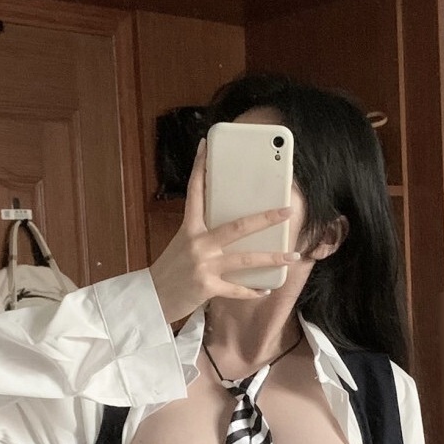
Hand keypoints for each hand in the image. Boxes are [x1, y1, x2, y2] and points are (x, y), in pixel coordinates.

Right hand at [148, 137, 297, 324]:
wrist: (151, 299)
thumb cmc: (170, 271)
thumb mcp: (182, 245)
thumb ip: (203, 234)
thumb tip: (232, 229)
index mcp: (189, 228)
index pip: (194, 192)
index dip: (200, 167)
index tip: (206, 145)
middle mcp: (197, 244)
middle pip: (238, 226)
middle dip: (266, 218)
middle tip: (287, 210)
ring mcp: (203, 266)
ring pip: (245, 259)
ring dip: (272, 258)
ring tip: (292, 257)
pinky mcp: (207, 287)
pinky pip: (238, 289)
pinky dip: (253, 291)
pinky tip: (266, 288)